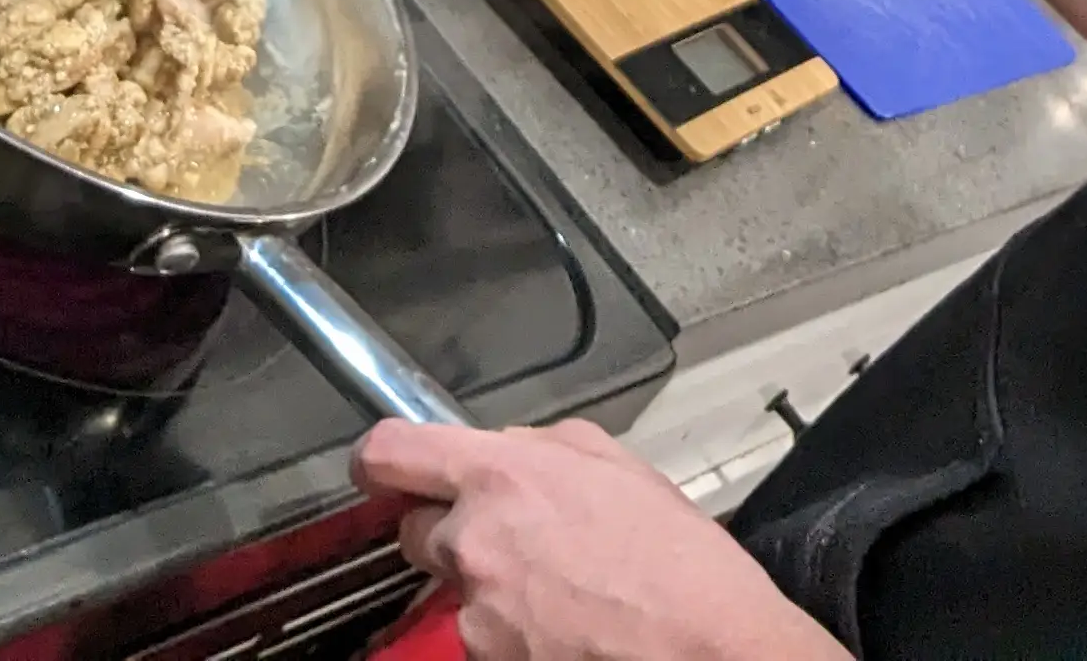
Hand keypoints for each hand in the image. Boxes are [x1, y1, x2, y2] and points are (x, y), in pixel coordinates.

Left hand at [352, 419, 844, 660]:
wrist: (705, 649)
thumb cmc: (677, 562)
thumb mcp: (616, 464)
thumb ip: (541, 447)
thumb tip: (506, 450)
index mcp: (500, 477)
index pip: (388, 454)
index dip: (380, 461)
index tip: (384, 469)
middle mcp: (473, 542)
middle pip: (416, 530)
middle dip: (455, 532)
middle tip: (515, 541)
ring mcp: (476, 610)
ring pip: (456, 587)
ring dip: (490, 585)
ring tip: (562, 590)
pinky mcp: (486, 659)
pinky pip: (481, 636)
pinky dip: (512, 632)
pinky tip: (565, 625)